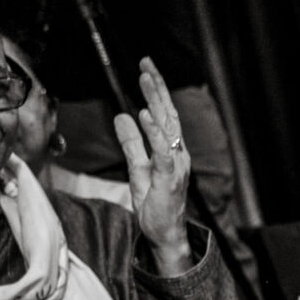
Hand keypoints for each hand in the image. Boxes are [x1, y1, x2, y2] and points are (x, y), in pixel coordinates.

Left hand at [113, 58, 192, 275]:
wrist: (165, 235)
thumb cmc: (155, 206)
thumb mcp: (137, 170)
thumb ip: (131, 144)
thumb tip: (121, 117)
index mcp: (172, 151)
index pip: (164, 115)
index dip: (156, 91)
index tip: (146, 68)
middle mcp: (178, 154)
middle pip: (168, 115)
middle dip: (157, 88)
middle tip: (146, 63)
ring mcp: (175, 166)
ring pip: (167, 128)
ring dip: (156, 102)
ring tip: (145, 80)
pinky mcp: (168, 179)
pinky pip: (162, 152)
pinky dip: (154, 133)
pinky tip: (144, 116)